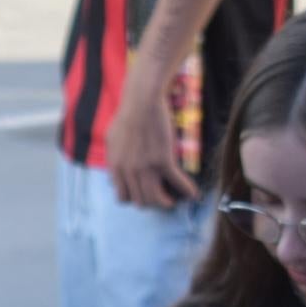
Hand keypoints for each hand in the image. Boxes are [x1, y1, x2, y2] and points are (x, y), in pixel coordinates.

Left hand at [104, 76, 197, 209]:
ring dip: (166, 203)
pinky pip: (177, 182)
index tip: (143, 195)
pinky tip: (194, 194)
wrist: (142, 102)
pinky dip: (187, 190)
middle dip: (151, 203)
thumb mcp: (111, 141)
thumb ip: (112, 160)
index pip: (122, 197)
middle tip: (161, 199)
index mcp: (115, 168)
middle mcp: (129, 172)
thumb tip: (112, 177)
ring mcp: (146, 168)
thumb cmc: (126, 117)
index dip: (134, 199)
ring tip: (173, 202)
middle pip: (140, 201)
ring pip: (156, 199)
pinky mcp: (163, 160)